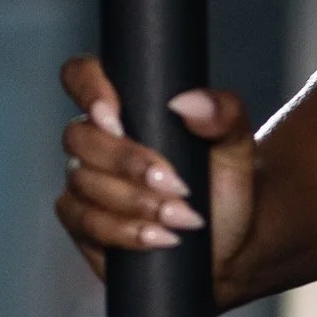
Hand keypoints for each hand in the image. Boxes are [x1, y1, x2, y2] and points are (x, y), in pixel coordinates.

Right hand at [55, 57, 257, 293]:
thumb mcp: (235, 146)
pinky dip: (123, 232)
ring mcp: (84, 182)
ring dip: (134, 201)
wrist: (228, 241)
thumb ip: (224, 113)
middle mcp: (96, 141)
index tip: (117, 116)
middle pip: (81, 137)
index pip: (81, 76)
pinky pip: (84, 223)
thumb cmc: (223, 185)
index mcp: (125, 108)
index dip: (88, 89)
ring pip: (83, 183)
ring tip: (180, 217)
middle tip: (176, 184)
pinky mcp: (83, 224)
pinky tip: (158, 238)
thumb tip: (186, 102)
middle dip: (128, 162)